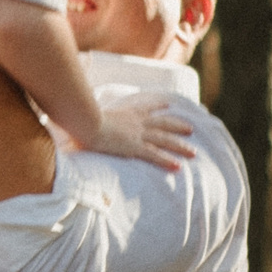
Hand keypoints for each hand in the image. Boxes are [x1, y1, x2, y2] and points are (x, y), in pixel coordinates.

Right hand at [83, 90, 197, 170]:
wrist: (83, 120)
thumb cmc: (81, 118)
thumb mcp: (88, 115)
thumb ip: (89, 118)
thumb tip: (77, 119)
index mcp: (125, 113)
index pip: (146, 108)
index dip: (158, 106)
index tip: (168, 105)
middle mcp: (135, 122)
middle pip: (162, 123)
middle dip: (178, 126)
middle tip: (191, 129)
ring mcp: (136, 134)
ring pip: (164, 140)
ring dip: (180, 146)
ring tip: (194, 153)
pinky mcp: (133, 147)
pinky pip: (154, 155)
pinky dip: (167, 161)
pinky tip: (178, 167)